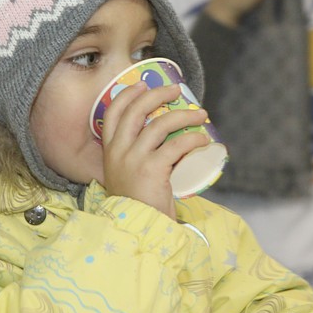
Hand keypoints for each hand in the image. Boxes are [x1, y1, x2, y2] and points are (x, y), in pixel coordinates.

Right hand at [101, 82, 209, 219]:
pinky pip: (177, 145)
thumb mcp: (126, 175)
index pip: (112, 112)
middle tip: (176, 91)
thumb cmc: (136, 203)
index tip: (143, 85)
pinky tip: (202, 139)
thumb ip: (135, 159)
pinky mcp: (152, 169)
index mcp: (109, 150)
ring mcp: (133, 158)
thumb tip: (163, 140)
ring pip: (160, 124)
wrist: (137, 228)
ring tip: (200, 115)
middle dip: (157, 94)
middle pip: (136, 110)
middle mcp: (118, 151)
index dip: (128, 95)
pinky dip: (193, 138)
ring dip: (184, 115)